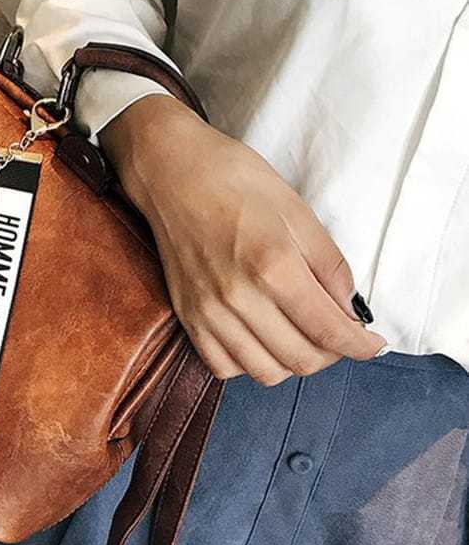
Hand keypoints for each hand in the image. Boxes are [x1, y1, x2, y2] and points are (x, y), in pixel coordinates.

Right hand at [99, 93, 387, 384]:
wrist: (172, 173)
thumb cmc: (236, 182)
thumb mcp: (298, 211)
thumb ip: (330, 265)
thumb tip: (351, 310)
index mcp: (273, 266)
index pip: (328, 331)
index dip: (360, 346)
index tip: (372, 343)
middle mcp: (238, 297)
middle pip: (300, 360)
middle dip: (331, 354)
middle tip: (338, 334)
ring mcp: (207, 311)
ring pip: (263, 371)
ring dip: (292, 363)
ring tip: (301, 338)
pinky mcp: (186, 315)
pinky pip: (223, 366)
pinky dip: (249, 363)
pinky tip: (260, 340)